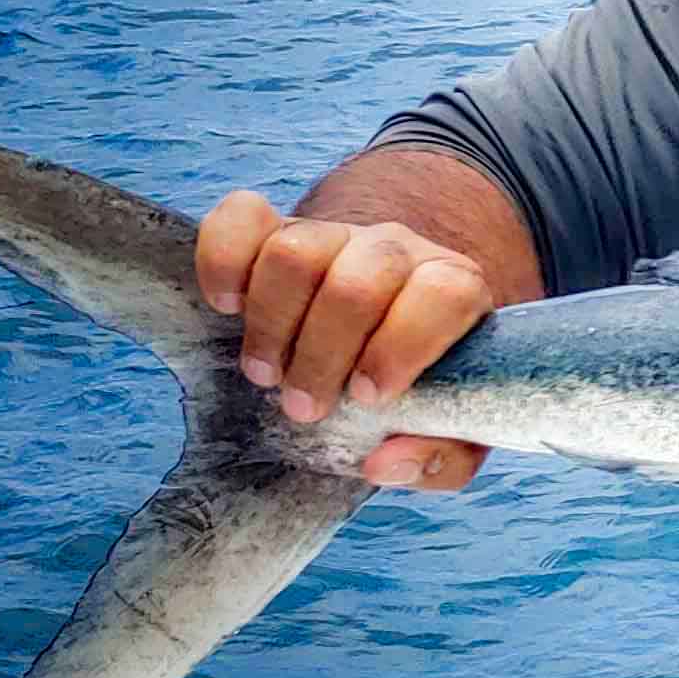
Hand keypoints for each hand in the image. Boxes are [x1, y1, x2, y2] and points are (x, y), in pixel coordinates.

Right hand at [193, 190, 497, 490]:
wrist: (379, 327)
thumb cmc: (419, 384)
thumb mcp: (450, 428)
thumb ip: (441, 457)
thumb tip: (385, 461)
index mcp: (455, 289)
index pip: (445, 291)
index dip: (403, 344)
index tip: (368, 396)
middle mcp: (398, 251)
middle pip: (358, 281)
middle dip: (322, 355)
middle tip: (305, 406)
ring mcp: (336, 234)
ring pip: (295, 251)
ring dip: (271, 325)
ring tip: (266, 373)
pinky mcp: (276, 227)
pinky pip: (240, 216)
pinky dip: (223, 262)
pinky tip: (228, 307)